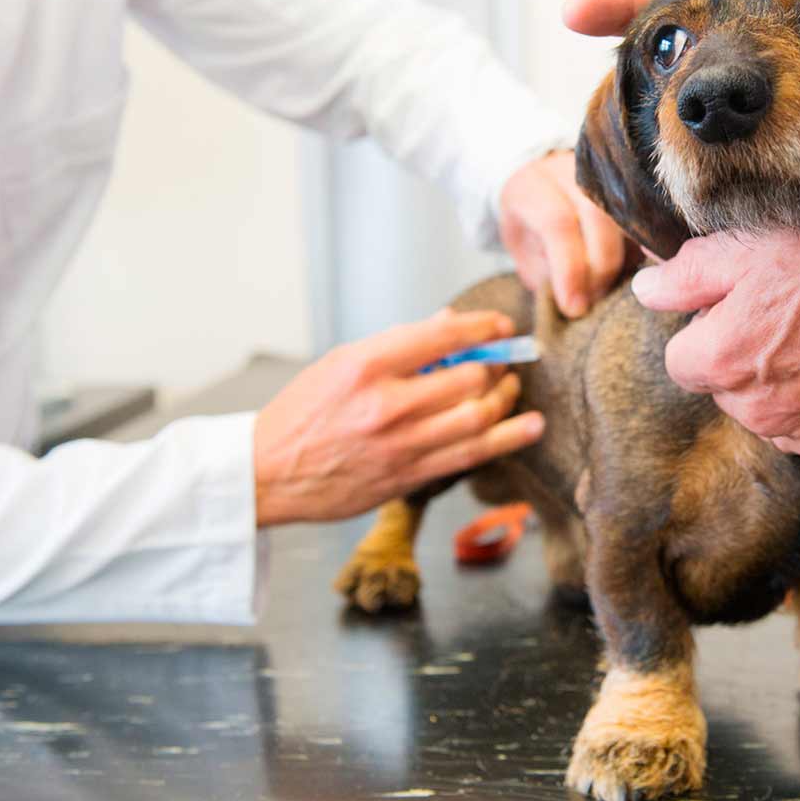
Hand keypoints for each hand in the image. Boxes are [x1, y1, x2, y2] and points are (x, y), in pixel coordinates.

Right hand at [252, 309, 544, 526]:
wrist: (268, 473)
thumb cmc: (303, 413)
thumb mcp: (341, 363)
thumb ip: (397, 345)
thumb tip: (448, 323)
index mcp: (366, 365)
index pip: (442, 335)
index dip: (482, 328)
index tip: (499, 326)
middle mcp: (387, 404)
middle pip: (469, 377)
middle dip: (497, 365)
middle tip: (504, 360)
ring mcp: (401, 445)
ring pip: (478, 416)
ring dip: (506, 398)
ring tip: (513, 387)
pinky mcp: (409, 477)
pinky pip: (471, 455)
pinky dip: (508, 438)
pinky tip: (531, 426)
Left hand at [499, 151, 631, 317]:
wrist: (541, 192)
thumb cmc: (529, 230)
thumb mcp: (524, 254)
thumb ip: (547, 273)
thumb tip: (579, 300)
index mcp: (531, 187)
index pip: (556, 224)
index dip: (568, 269)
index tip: (574, 306)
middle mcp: (568, 171)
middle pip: (597, 217)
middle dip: (600, 268)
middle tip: (595, 300)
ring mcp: (602, 173)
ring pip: (627, 216)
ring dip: (624, 260)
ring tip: (611, 289)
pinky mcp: (627, 184)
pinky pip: (643, 218)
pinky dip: (640, 250)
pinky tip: (629, 272)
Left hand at [629, 193, 799, 459]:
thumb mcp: (749, 243)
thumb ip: (685, 274)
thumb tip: (645, 289)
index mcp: (722, 363)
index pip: (682, 357)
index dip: (709, 322)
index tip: (744, 296)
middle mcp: (759, 412)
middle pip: (727, 387)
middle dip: (745, 354)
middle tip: (793, 304)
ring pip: (773, 411)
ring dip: (786, 381)